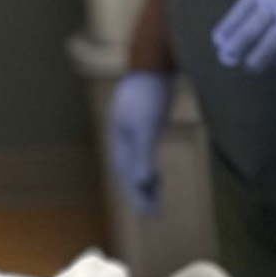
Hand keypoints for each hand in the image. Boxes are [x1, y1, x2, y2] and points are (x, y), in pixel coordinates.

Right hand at [106, 70, 172, 214]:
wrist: (154, 62)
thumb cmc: (149, 93)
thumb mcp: (147, 125)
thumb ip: (143, 154)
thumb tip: (142, 182)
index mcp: (119, 139)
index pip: (126, 175)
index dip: (137, 196)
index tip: (150, 214)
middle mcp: (121, 138)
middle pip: (128, 173)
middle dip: (139, 195)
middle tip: (153, 214)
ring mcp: (131, 131)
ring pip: (135, 166)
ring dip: (144, 185)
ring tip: (156, 200)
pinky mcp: (143, 125)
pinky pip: (142, 156)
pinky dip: (148, 170)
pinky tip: (156, 176)